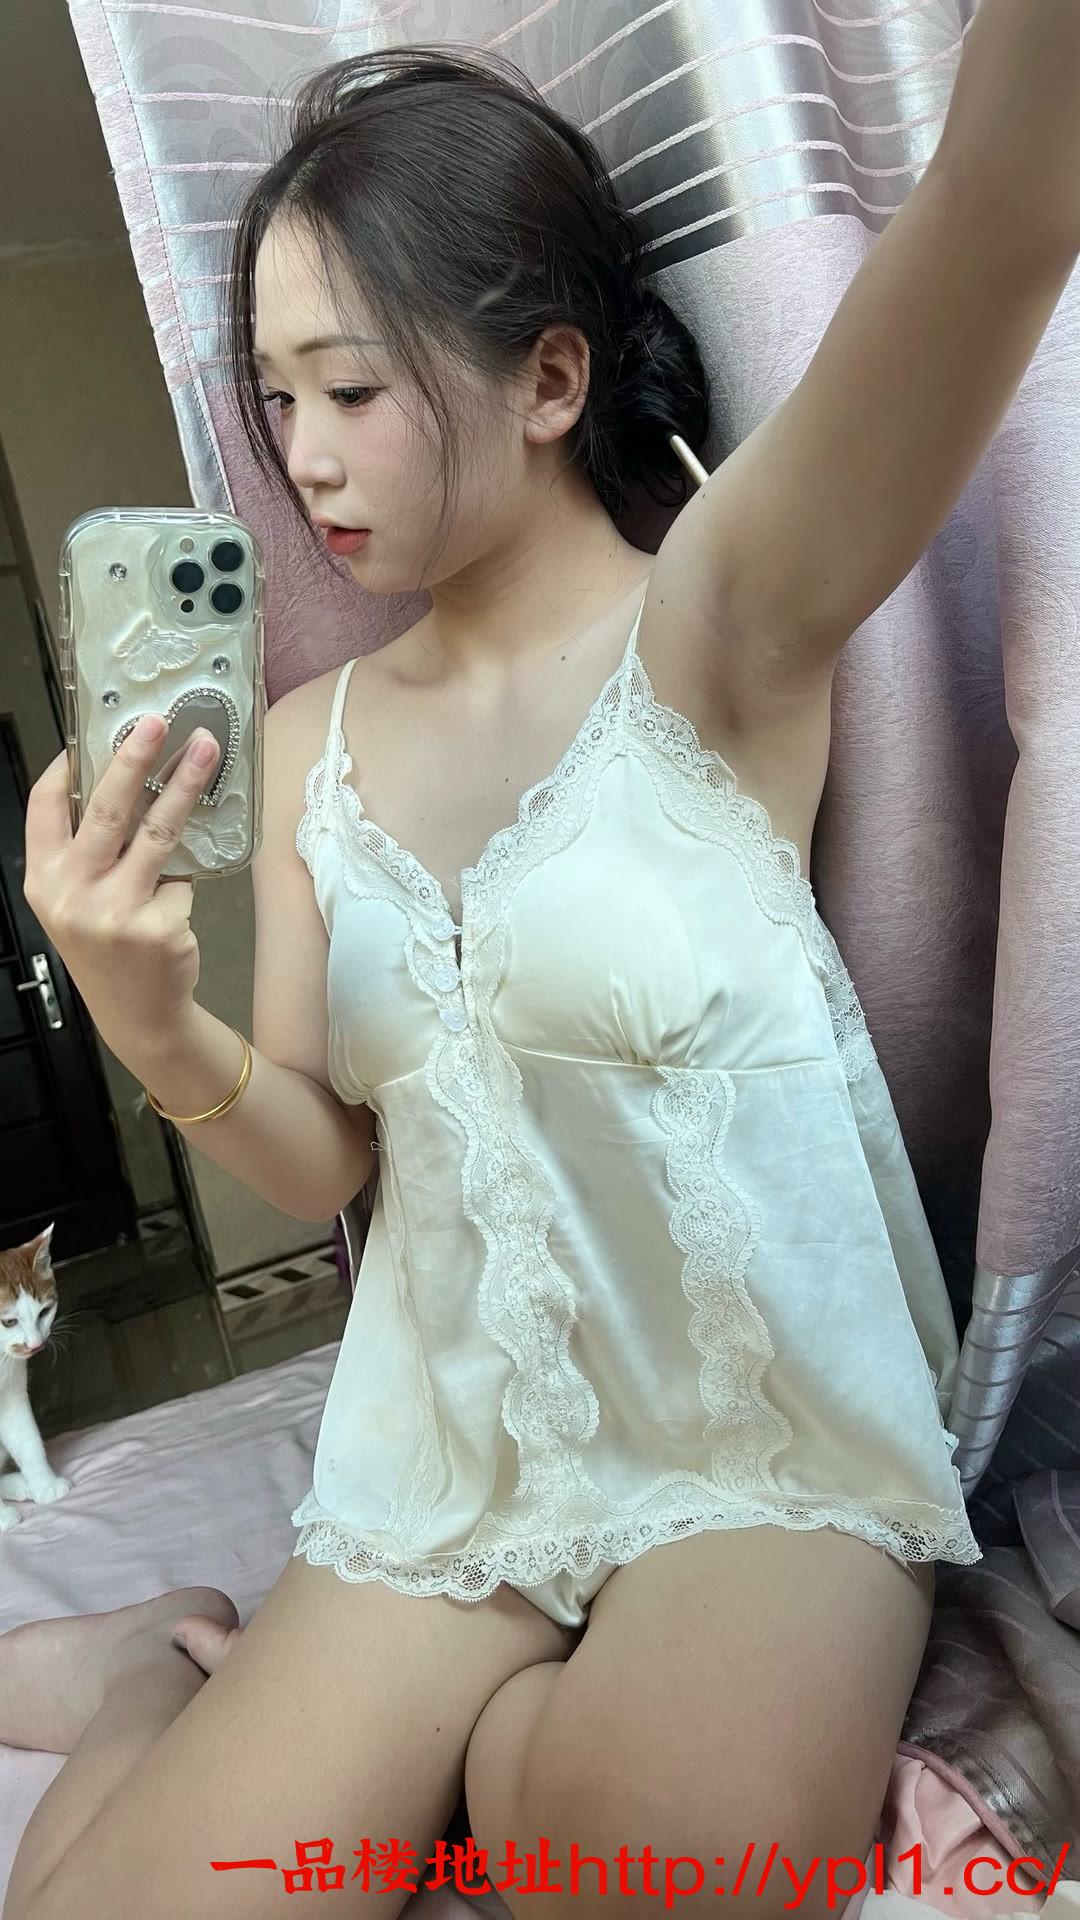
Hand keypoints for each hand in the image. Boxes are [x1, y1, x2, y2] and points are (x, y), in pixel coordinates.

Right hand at [23, 716, 220, 1060]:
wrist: (139, 1018)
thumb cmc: (107, 950)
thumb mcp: (74, 902)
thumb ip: (84, 853)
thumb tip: (121, 781)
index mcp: (42, 880)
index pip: (45, 806)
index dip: (69, 764)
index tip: (97, 730)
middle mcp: (71, 894)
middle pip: (107, 810)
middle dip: (134, 757)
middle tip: (158, 721)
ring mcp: (114, 912)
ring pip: (157, 833)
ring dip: (184, 785)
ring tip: (205, 751)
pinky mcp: (158, 927)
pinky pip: (183, 880)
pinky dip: (186, 883)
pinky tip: (176, 904)